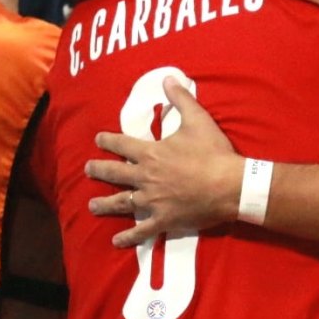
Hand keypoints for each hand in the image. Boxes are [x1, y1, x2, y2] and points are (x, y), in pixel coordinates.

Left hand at [87, 78, 242, 246]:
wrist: (229, 185)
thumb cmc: (214, 152)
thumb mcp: (198, 119)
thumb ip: (180, 98)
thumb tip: (167, 77)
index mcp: (151, 153)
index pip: (122, 144)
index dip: (108, 141)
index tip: (98, 139)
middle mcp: (145, 177)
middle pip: (115, 173)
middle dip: (99, 170)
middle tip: (88, 169)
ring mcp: (152, 201)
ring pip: (122, 203)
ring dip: (105, 204)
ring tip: (92, 205)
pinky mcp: (164, 220)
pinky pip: (142, 231)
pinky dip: (128, 237)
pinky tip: (116, 241)